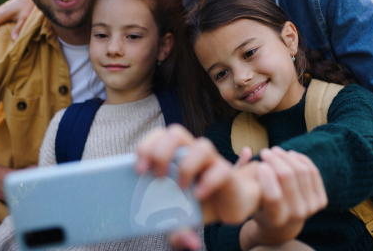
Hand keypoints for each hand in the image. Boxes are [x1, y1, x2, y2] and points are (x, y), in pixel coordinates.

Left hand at [136, 124, 261, 224]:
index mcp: (175, 156)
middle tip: (158, 176)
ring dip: (187, 166)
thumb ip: (178, 230)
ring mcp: (212, 161)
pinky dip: (209, 182)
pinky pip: (221, 170)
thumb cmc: (201, 205)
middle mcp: (192, 153)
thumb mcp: (183, 219)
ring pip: (202, 146)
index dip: (146, 147)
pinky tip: (199, 195)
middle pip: (176, 133)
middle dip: (162, 151)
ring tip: (182, 188)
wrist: (233, 206)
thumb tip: (188, 243)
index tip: (139, 170)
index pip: (159, 137)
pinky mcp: (228, 173)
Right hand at [240, 147, 327, 248]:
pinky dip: (301, 160)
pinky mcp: (320, 201)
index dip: (267, 176)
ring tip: (275, 151)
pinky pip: (312, 172)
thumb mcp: (247, 194)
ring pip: (302, 171)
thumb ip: (241, 172)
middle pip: (288, 177)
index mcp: (276, 219)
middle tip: (265, 152)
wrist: (281, 227)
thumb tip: (246, 150)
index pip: (273, 196)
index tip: (260, 163)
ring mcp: (310, 208)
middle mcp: (296, 215)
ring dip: (287, 156)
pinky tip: (290, 154)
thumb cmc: (258, 206)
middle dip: (275, 159)